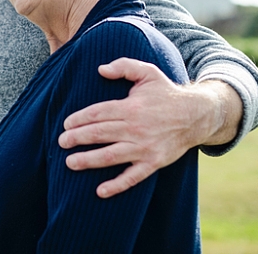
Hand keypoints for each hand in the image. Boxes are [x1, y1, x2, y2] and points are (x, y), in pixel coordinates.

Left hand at [57, 57, 238, 198]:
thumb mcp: (148, 72)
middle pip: (99, 134)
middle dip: (76, 139)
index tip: (66, 124)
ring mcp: (144, 147)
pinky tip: (100, 191)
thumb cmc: (166, 93)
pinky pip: (133, 177)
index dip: (79, 119)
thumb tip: (101, 69)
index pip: (98, 113)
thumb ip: (124, 66)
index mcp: (131, 107)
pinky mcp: (153, 163)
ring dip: (88, 160)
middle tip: (61, 142)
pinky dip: (116, 185)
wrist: (196, 115)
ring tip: (69, 163)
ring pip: (110, 156)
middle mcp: (135, 128)